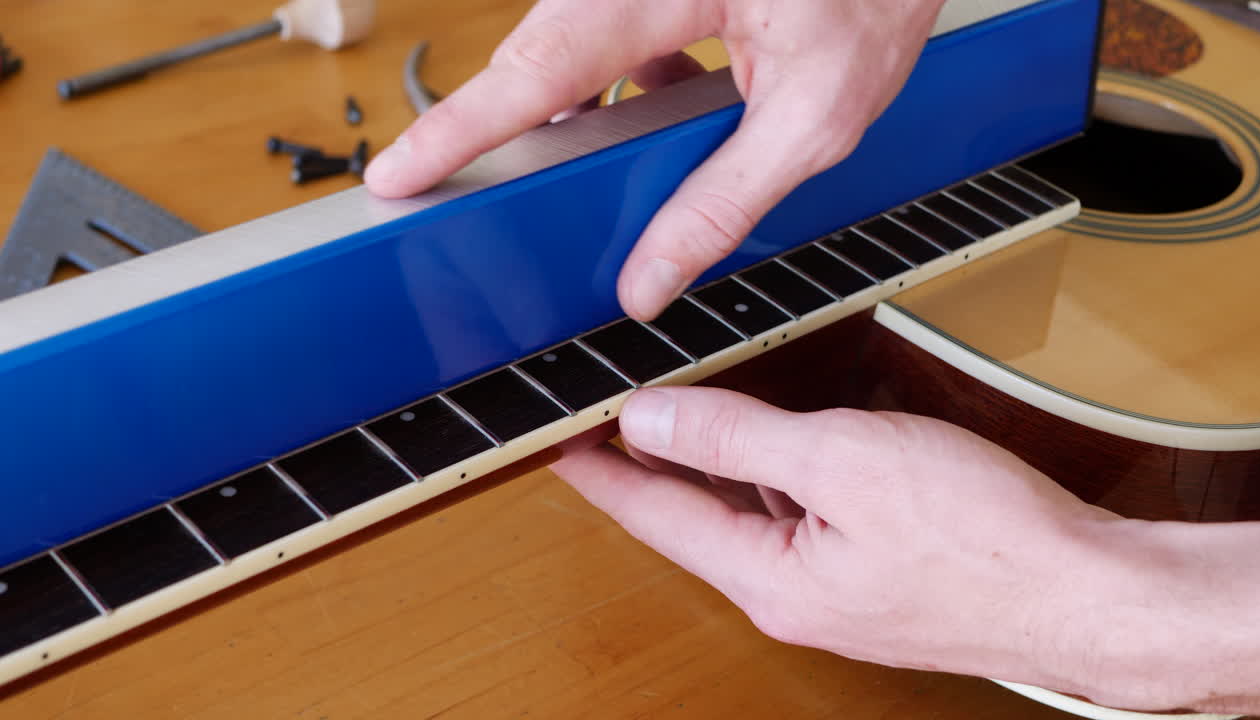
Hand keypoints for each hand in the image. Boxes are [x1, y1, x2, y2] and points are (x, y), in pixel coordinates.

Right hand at [365, 0, 946, 319]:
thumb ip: (725, 203)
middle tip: (475, 193)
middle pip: (541, 55)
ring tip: (600, 161)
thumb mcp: (817, 119)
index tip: (397, 173)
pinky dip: (621, 80)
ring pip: (570, 45)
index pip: (542, 66)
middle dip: (510, 129)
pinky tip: (669, 106)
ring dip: (577, 108)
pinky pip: (609, 31)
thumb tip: (650, 280)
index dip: (460, 128)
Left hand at [550, 386, 1226, 711]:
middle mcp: (791, 593)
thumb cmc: (989, 543)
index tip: (556, 440)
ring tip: (673, 424)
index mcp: (769, 576)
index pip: (654, 516)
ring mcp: (833, 588)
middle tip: (605, 420)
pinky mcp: (872, 574)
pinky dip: (770, 478)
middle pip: (694, 518)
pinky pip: (797, 519)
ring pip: (747, 516)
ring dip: (709, 469)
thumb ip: (738, 437)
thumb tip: (653, 418)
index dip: (599, 470)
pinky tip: (771, 452)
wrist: (1090, 595)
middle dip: (648, 466)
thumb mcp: (844, 461)